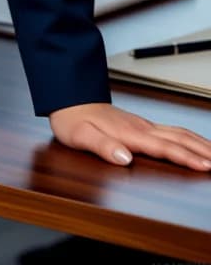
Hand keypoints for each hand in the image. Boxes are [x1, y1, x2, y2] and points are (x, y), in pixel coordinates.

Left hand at [48, 102, 210, 170]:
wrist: (68, 97)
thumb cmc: (72, 119)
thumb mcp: (80, 136)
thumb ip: (102, 146)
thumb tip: (125, 158)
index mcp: (129, 133)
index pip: (164, 148)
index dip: (186, 158)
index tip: (205, 167)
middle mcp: (140, 127)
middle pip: (178, 139)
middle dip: (202, 151)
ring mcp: (142, 124)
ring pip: (178, 132)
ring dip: (199, 143)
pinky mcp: (140, 124)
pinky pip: (171, 130)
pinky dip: (188, 137)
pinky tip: (193, 142)